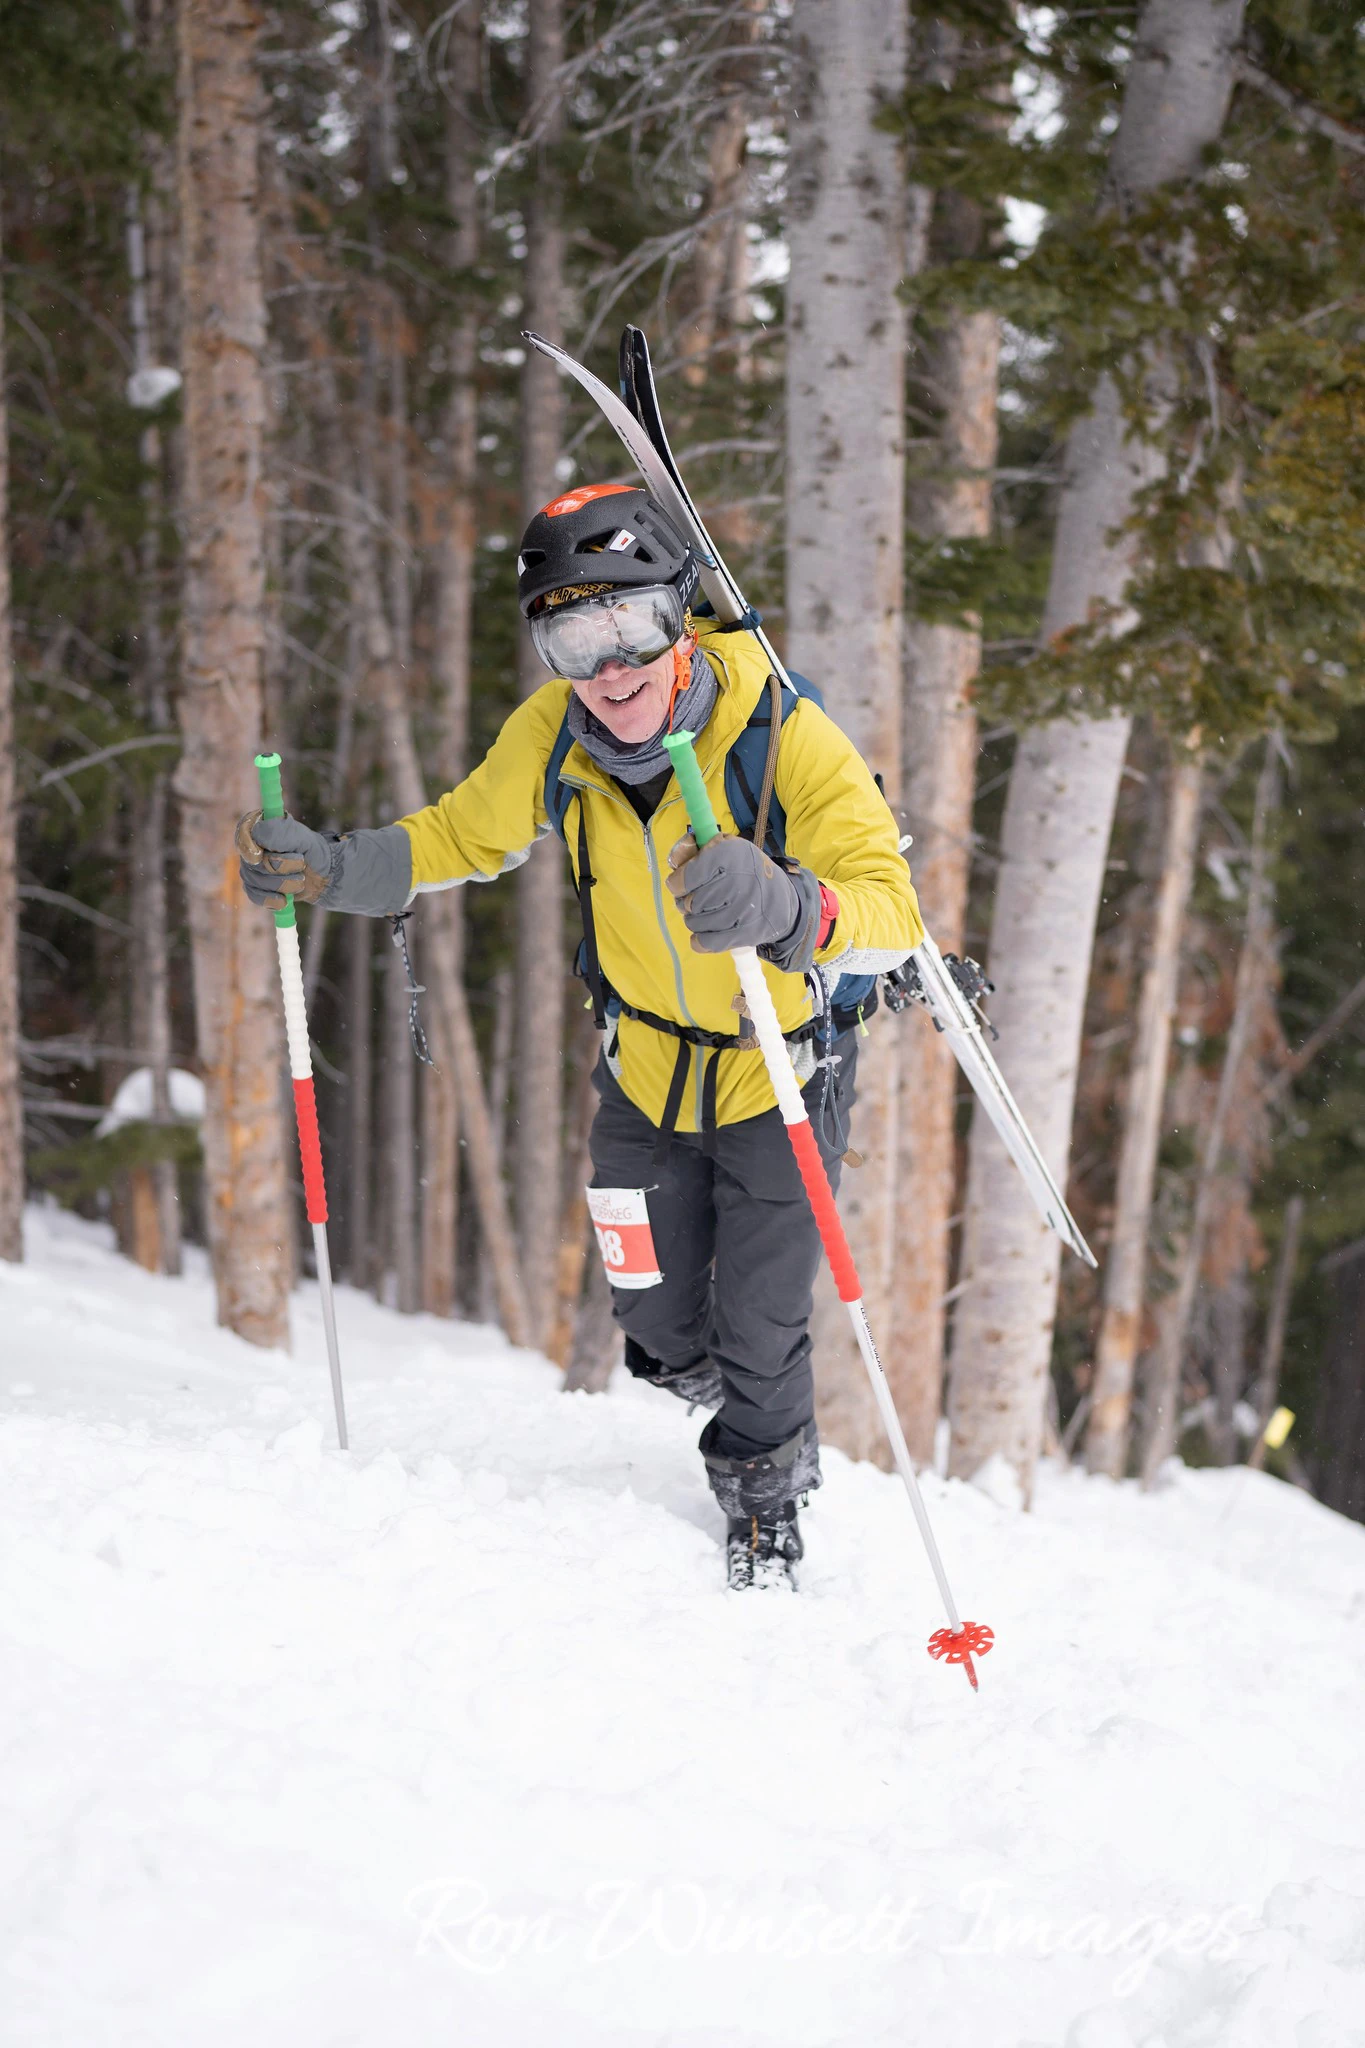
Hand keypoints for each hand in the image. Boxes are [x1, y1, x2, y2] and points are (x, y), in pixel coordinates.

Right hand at [235, 811, 335, 909]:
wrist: (321, 875)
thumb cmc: (310, 851)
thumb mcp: (302, 838)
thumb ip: (281, 833)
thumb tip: (256, 836)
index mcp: (259, 826)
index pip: (244, 832)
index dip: (251, 846)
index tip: (261, 855)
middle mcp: (249, 846)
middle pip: (254, 862)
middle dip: (283, 867)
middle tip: (301, 863)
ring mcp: (250, 868)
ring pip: (257, 882)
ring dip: (285, 884)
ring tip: (300, 879)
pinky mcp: (254, 888)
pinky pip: (256, 897)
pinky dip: (275, 899)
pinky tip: (286, 898)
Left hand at [666, 831, 799, 953]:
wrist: (780, 900)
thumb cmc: (745, 870)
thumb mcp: (723, 848)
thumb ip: (693, 850)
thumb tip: (674, 860)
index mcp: (728, 855)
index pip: (685, 878)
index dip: (677, 883)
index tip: (681, 885)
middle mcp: (735, 882)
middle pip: (689, 902)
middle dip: (686, 902)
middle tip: (697, 899)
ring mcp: (740, 910)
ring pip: (694, 922)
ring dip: (694, 919)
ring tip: (706, 912)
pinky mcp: (744, 934)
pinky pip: (705, 942)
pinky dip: (699, 939)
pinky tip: (705, 930)